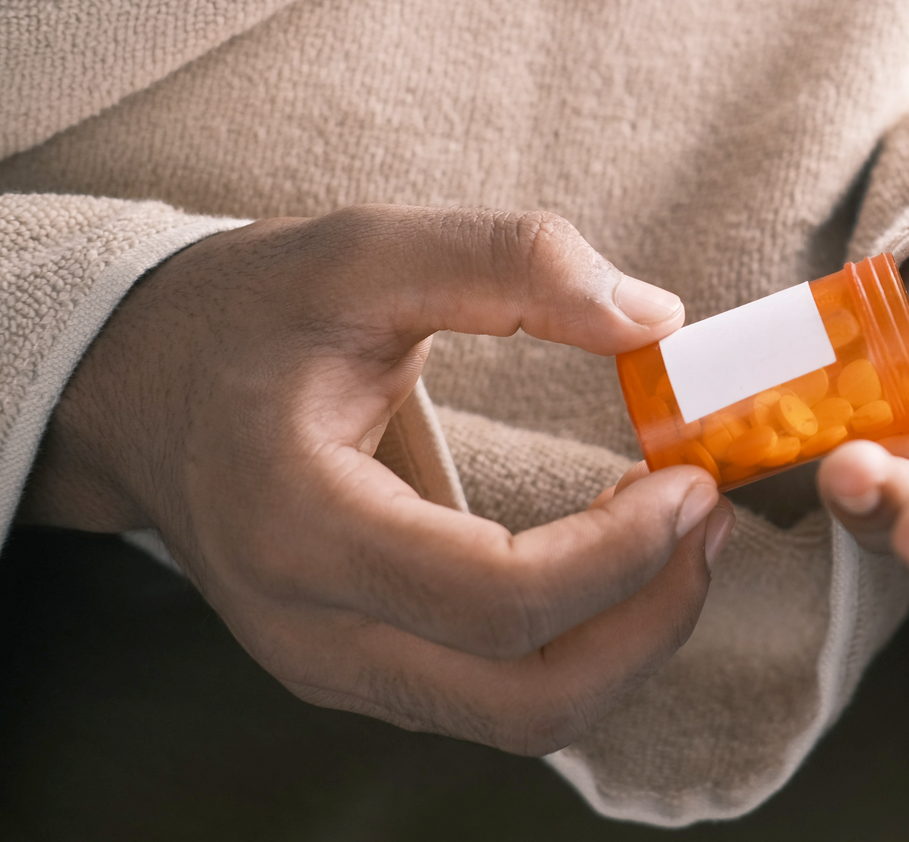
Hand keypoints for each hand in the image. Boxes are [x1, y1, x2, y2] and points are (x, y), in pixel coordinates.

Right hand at [21, 206, 732, 754]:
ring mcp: (332, 666)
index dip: (621, 554)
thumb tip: (653, 317)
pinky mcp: (362, 667)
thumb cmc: (247, 314)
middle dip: (650, 620)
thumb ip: (509, 264)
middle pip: (523, 701)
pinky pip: (495, 695)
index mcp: (299, 526)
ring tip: (683, 532)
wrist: (138, 383)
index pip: (495, 600)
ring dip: (628, 639)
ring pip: (520, 718)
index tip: (693, 479)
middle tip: (711, 517)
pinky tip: (619, 551)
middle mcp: (309, 630)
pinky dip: (581, 640)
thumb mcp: (365, 251)